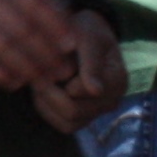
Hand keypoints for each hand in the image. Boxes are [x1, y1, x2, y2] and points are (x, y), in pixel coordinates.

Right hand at [0, 0, 83, 91]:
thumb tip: (69, 24)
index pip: (39, 3)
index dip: (57, 26)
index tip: (71, 47)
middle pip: (23, 30)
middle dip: (46, 55)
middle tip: (63, 72)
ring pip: (3, 47)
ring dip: (26, 69)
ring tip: (42, 82)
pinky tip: (14, 84)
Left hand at [31, 13, 128, 132]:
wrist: (82, 36)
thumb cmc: (85, 31)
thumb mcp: (87, 36)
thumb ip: (91, 61)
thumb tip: (95, 90)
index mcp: (117, 80)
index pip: (81, 92)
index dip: (58, 79)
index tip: (47, 60)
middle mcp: (112, 101)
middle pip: (73, 111)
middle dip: (49, 92)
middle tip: (38, 71)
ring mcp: (98, 113)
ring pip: (66, 121)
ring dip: (48, 101)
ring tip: (43, 78)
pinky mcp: (83, 120)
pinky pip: (62, 125)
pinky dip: (49, 110)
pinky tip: (45, 90)